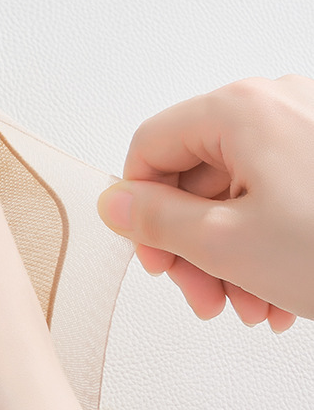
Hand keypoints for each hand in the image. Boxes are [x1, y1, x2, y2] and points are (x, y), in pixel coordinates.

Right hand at [97, 75, 313, 330]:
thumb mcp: (228, 244)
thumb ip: (156, 221)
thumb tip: (115, 204)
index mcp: (239, 109)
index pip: (150, 147)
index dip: (139, 210)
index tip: (155, 258)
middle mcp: (276, 102)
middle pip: (197, 173)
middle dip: (194, 246)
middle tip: (204, 299)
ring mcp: (313, 124)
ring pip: (240, 190)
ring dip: (232, 255)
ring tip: (251, 307)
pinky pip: (281, 190)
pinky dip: (270, 240)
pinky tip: (279, 293)